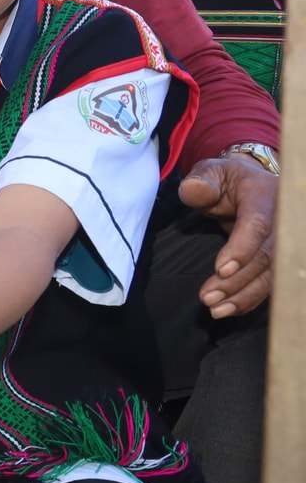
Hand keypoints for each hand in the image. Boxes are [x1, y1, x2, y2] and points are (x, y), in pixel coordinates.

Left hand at [179, 154, 277, 316]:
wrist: (249, 185)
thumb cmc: (225, 180)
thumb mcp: (210, 172)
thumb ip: (200, 182)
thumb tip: (193, 190)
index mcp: (265, 195)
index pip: (258, 224)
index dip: (242, 248)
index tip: (221, 269)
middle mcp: (284, 220)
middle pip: (267, 256)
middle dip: (238, 280)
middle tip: (208, 297)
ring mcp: (288, 242)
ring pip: (272, 274)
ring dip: (244, 295)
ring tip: (215, 309)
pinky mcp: (283, 258)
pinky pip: (272, 282)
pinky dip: (251, 298)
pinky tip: (230, 309)